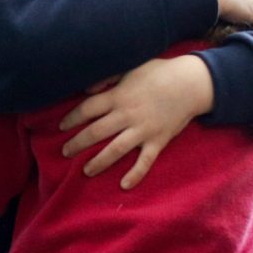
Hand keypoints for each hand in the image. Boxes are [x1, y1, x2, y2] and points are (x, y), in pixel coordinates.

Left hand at [59, 55, 213, 189]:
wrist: (190, 83)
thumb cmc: (159, 72)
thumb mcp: (130, 67)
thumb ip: (107, 78)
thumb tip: (87, 89)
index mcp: (118, 96)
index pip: (88, 109)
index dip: (72, 118)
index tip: (61, 126)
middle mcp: (127, 115)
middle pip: (96, 132)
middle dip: (78, 143)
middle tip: (65, 152)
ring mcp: (143, 130)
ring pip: (115, 150)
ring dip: (98, 162)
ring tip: (85, 171)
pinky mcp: (158, 141)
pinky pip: (145, 161)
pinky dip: (135, 174)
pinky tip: (124, 186)